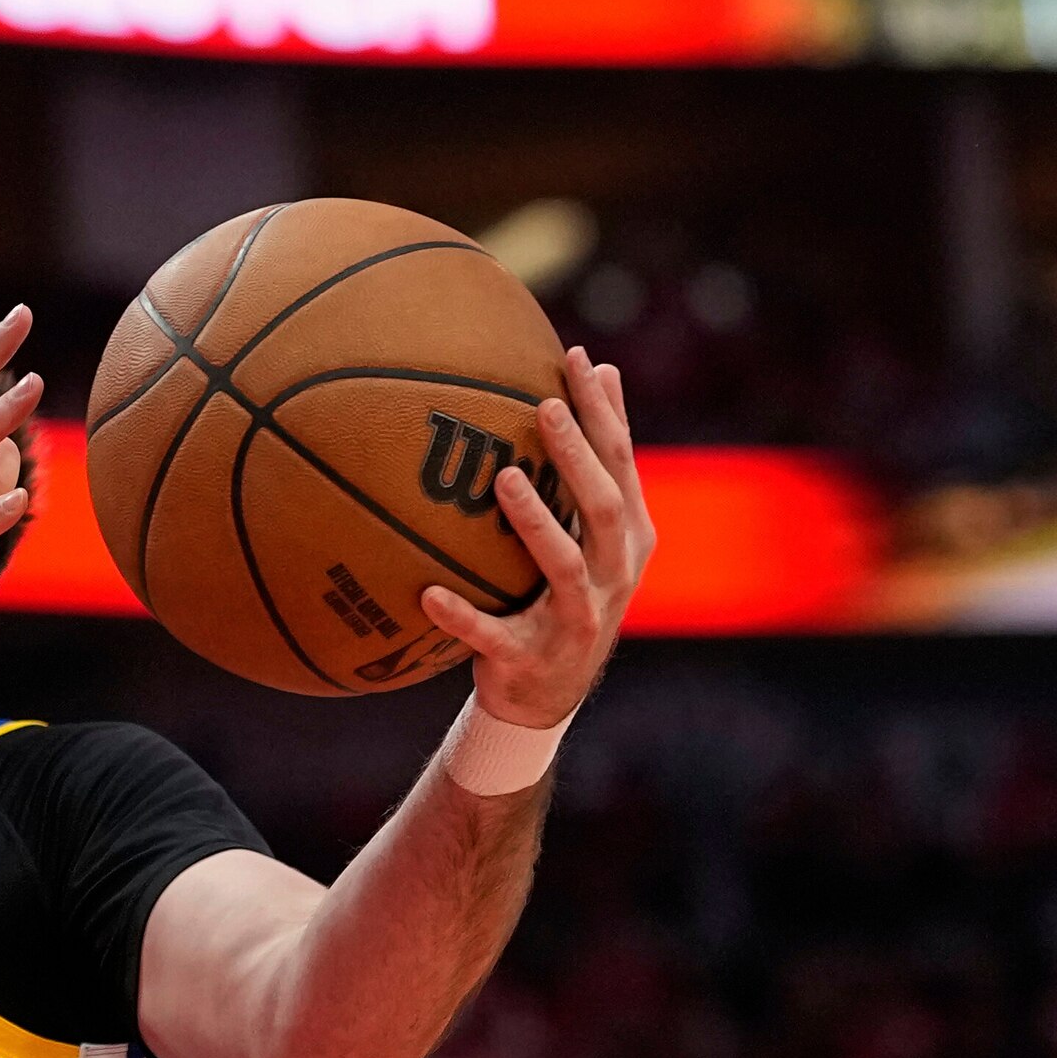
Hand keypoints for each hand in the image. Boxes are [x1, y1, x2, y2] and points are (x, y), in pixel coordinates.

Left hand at [422, 350, 651, 730]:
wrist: (547, 698)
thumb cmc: (565, 594)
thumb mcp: (594, 530)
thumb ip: (600, 459)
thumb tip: (602, 365)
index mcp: (628, 537)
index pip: (621, 462)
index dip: (602, 411)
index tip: (573, 358)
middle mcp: (613, 576)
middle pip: (602, 506)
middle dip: (576, 456)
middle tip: (543, 407)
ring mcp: (576, 621)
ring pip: (562, 566)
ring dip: (535, 521)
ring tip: (503, 479)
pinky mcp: (531, 660)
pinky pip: (492, 635)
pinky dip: (460, 616)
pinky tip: (427, 595)